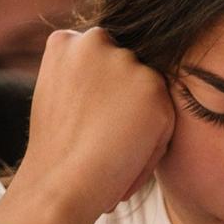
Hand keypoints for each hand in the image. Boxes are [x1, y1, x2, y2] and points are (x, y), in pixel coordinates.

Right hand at [5, 28, 173, 223]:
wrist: (60, 183)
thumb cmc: (57, 153)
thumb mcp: (57, 97)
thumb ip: (83, 77)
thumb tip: (113, 79)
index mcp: (65, 41)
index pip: (100, 64)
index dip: (99, 101)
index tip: (87, 128)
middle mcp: (95, 40)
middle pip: (126, 74)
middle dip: (122, 107)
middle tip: (101, 143)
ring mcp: (125, 61)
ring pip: (148, 96)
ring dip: (139, 126)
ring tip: (110, 154)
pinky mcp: (152, 86)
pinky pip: (165, 120)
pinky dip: (152, 147)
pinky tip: (124, 161)